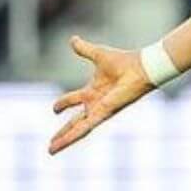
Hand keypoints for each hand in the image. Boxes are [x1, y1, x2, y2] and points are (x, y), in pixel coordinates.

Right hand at [49, 36, 154, 153]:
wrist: (140, 68)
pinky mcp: (103, 114)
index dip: (63, 104)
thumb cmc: (124, 62)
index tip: (54, 110)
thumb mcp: (97, 54)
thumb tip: (72, 39)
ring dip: (64, 140)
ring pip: (77, 129)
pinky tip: (63, 143)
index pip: (74, 99)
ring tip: (51, 150)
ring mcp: (99, 111)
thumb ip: (84, 49)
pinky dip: (73, 136)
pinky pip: (85, 127)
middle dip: (63, 133)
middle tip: (50, 144)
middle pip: (75, 122)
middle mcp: (95, 103)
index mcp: (94, 91)